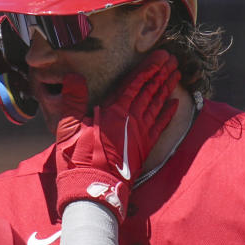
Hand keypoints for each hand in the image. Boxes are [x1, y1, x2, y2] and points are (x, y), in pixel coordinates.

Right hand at [54, 49, 178, 221]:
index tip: (160, 56)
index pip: (135, 84)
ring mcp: (140, 134)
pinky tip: (175, 104)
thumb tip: (73, 76)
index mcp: (114, 111)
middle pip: (150, 91)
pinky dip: (167, 114)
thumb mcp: (68, 127)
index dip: (148, 68)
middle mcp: (132, 120)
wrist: (93, 188)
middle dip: (161, 74)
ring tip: (176, 75)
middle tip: (173, 60)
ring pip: (157, 105)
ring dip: (167, 89)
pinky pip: (160, 126)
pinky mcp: (144, 147)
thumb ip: (73, 99)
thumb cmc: (78, 158)